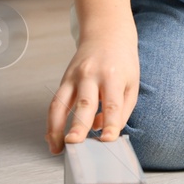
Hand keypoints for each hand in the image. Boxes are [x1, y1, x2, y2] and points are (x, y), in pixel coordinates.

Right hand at [46, 28, 139, 153]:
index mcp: (114, 76)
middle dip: (78, 125)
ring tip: (57, 148)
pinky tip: (52, 136)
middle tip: (74, 144)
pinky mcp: (64, 80)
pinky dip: (52, 122)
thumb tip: (103, 130)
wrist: (107, 35)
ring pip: (61, 104)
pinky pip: (55, 103)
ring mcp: (75, 77)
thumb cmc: (122, 62)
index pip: (112, 104)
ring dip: (56, 128)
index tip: (107, 139)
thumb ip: (122, 109)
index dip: (110, 123)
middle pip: (84, 104)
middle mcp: (92, 75)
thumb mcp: (131, 83)